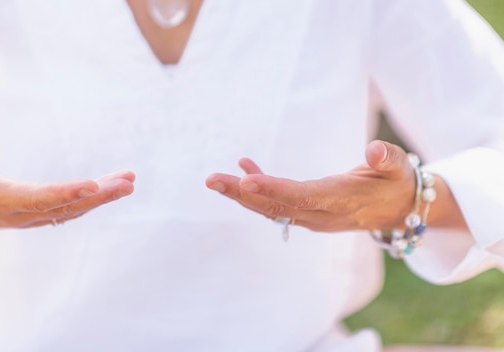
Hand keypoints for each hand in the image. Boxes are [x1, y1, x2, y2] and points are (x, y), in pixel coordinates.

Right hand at [0, 139, 134, 229]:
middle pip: (66, 206)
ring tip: (129, 181)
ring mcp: (32, 216)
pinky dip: (92, 198)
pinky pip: (69, 208)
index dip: (66, 193)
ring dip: (102, 197)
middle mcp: (22, 213)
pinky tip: (111, 188)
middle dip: (99, 195)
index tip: (93, 185)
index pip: (38, 198)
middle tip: (128, 183)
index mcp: (1, 201)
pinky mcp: (37, 214)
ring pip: (73, 209)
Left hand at [205, 140, 416, 231]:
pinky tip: (244, 166)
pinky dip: (258, 187)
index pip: (302, 196)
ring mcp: (311, 217)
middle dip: (242, 193)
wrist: (399, 210)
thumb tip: (375, 150)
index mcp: (342, 200)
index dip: (274, 189)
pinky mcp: (307, 213)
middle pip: (276, 206)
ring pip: (271, 208)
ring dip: (241, 194)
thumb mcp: (399, 168)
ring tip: (215, 180)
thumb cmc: (397, 183)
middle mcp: (321, 214)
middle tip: (212, 180)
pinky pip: (277, 203)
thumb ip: (388, 159)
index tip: (245, 182)